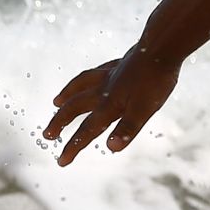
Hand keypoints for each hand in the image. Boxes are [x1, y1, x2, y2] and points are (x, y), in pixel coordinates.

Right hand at [45, 48, 179, 165]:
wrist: (161, 47)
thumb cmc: (156, 80)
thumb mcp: (145, 109)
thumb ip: (127, 128)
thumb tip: (110, 148)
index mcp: (109, 105)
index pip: (87, 131)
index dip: (74, 147)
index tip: (61, 162)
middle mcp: (103, 91)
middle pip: (75, 108)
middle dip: (60, 123)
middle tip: (48, 135)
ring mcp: (108, 76)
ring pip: (80, 87)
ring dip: (66, 96)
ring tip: (56, 102)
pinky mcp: (117, 65)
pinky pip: (94, 72)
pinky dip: (85, 79)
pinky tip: (87, 78)